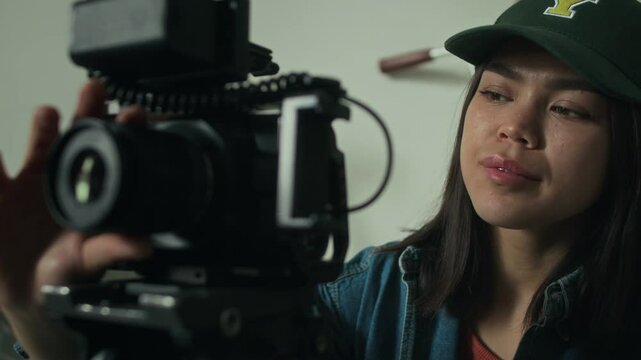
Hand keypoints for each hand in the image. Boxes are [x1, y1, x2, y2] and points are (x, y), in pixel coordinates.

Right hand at [0, 80, 152, 310]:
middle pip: (78, 137)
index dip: (122, 132)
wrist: (21, 292)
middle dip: (87, 110)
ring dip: (43, 125)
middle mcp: (67, 180)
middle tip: (96, 89)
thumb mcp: (86, 261)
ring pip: (39, 144)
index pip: (112, 155)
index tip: (134, 115)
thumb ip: (111, 250)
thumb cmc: (62, 276)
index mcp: (92, 193)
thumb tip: (143, 245)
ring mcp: (32, 181)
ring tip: (48, 113)